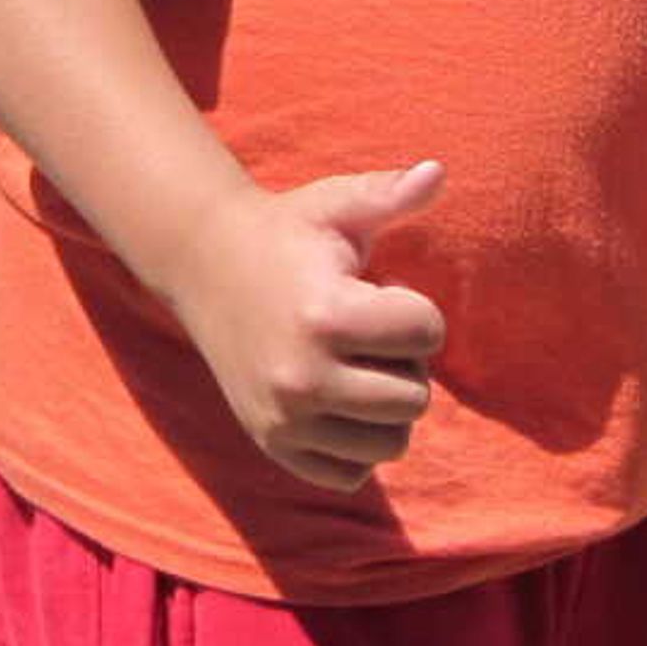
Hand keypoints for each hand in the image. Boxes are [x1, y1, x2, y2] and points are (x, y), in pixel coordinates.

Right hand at [163, 160, 449, 492]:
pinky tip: (339, 400)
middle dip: (406, 361)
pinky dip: (357, 445)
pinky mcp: (273, 443)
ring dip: (387, 406)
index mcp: (324, 314)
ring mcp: (284, 418)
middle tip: (369, 333)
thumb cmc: (287, 233)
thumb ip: (389, 192)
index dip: (414, 308)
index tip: (380, 290)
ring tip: (356, 365)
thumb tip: (440, 172)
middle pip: (415, 398)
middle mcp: (302, 376)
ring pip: (391, 443)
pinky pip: (352, 473)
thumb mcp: (335, 205)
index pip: (427, 333)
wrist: (206, 265)